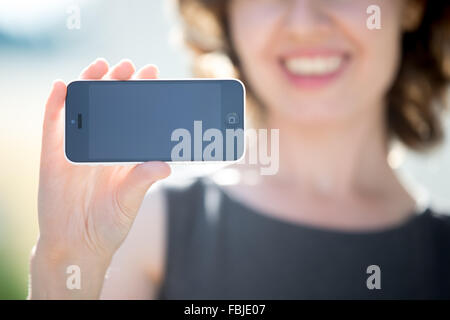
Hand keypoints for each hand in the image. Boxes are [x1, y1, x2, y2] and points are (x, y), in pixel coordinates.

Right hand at [36, 59, 170, 262]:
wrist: (77, 244)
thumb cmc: (109, 223)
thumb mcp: (129, 200)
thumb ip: (143, 179)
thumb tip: (164, 164)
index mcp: (122, 153)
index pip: (133, 116)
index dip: (141, 94)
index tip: (153, 74)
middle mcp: (100, 145)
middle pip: (109, 105)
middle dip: (118, 82)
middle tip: (131, 66)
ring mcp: (75, 147)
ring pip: (81, 107)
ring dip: (89, 83)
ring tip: (102, 65)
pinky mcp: (52, 154)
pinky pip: (52, 123)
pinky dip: (56, 103)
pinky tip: (63, 86)